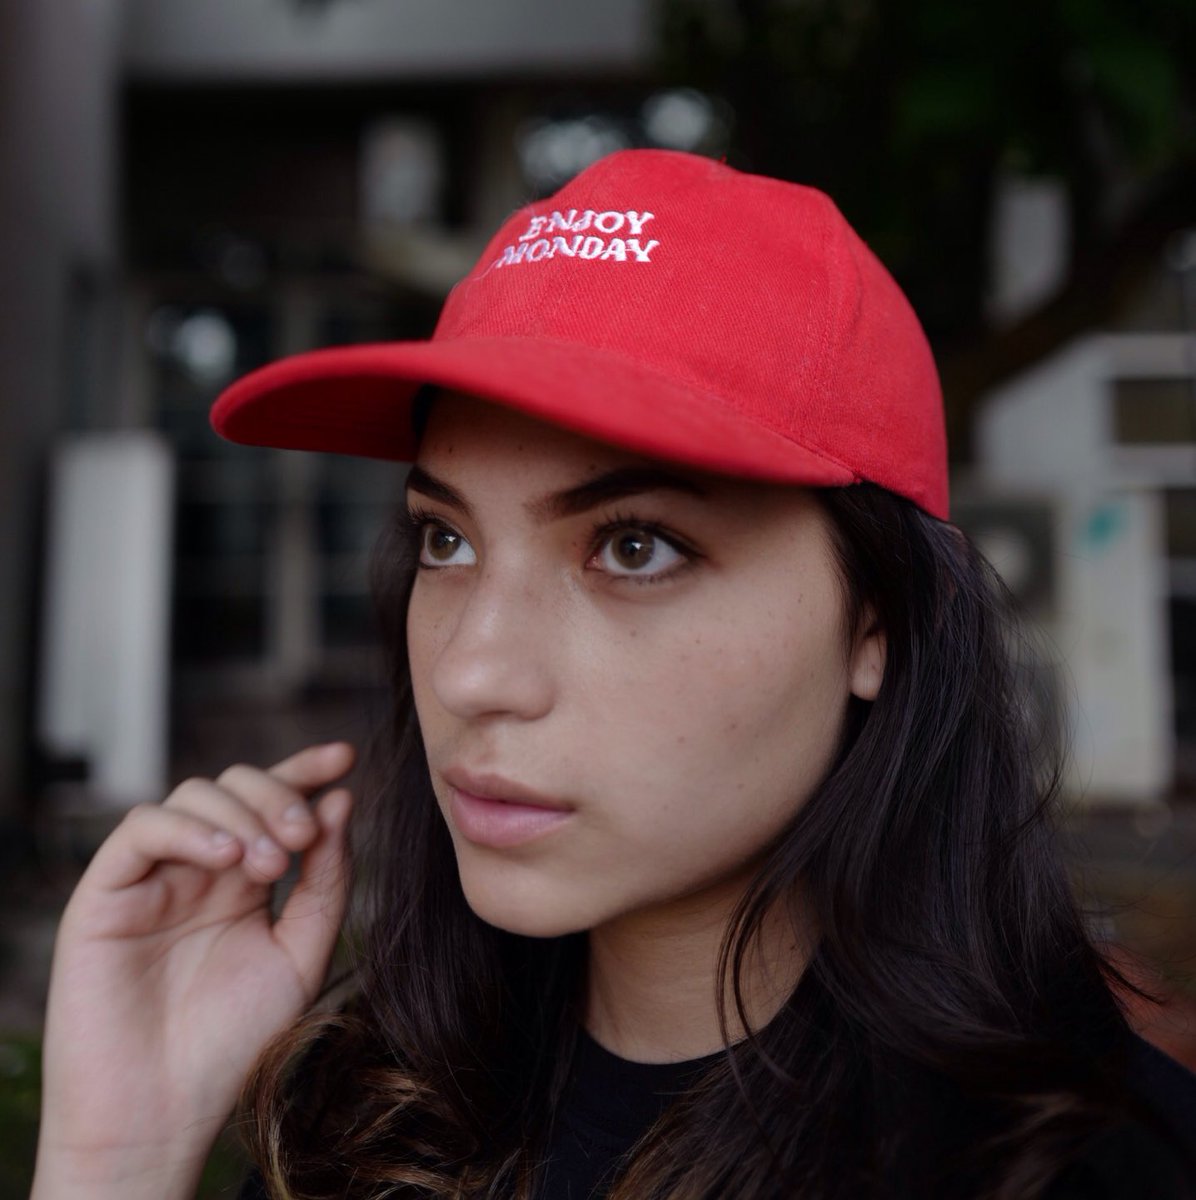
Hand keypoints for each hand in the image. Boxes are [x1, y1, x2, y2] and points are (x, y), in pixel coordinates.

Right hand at [31, 742, 355, 1197]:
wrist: (163, 1115)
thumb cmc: (233, 1042)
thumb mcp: (300, 954)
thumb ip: (326, 881)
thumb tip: (342, 801)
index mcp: (245, 878)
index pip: (274, 802)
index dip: (305, 770)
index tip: (345, 757)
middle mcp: (199, 867)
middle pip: (236, 785)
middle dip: (278, 795)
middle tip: (303, 838)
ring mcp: (154, 876)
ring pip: (193, 796)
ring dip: (241, 815)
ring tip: (270, 863)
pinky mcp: (107, 892)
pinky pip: (142, 829)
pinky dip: (188, 830)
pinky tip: (225, 860)